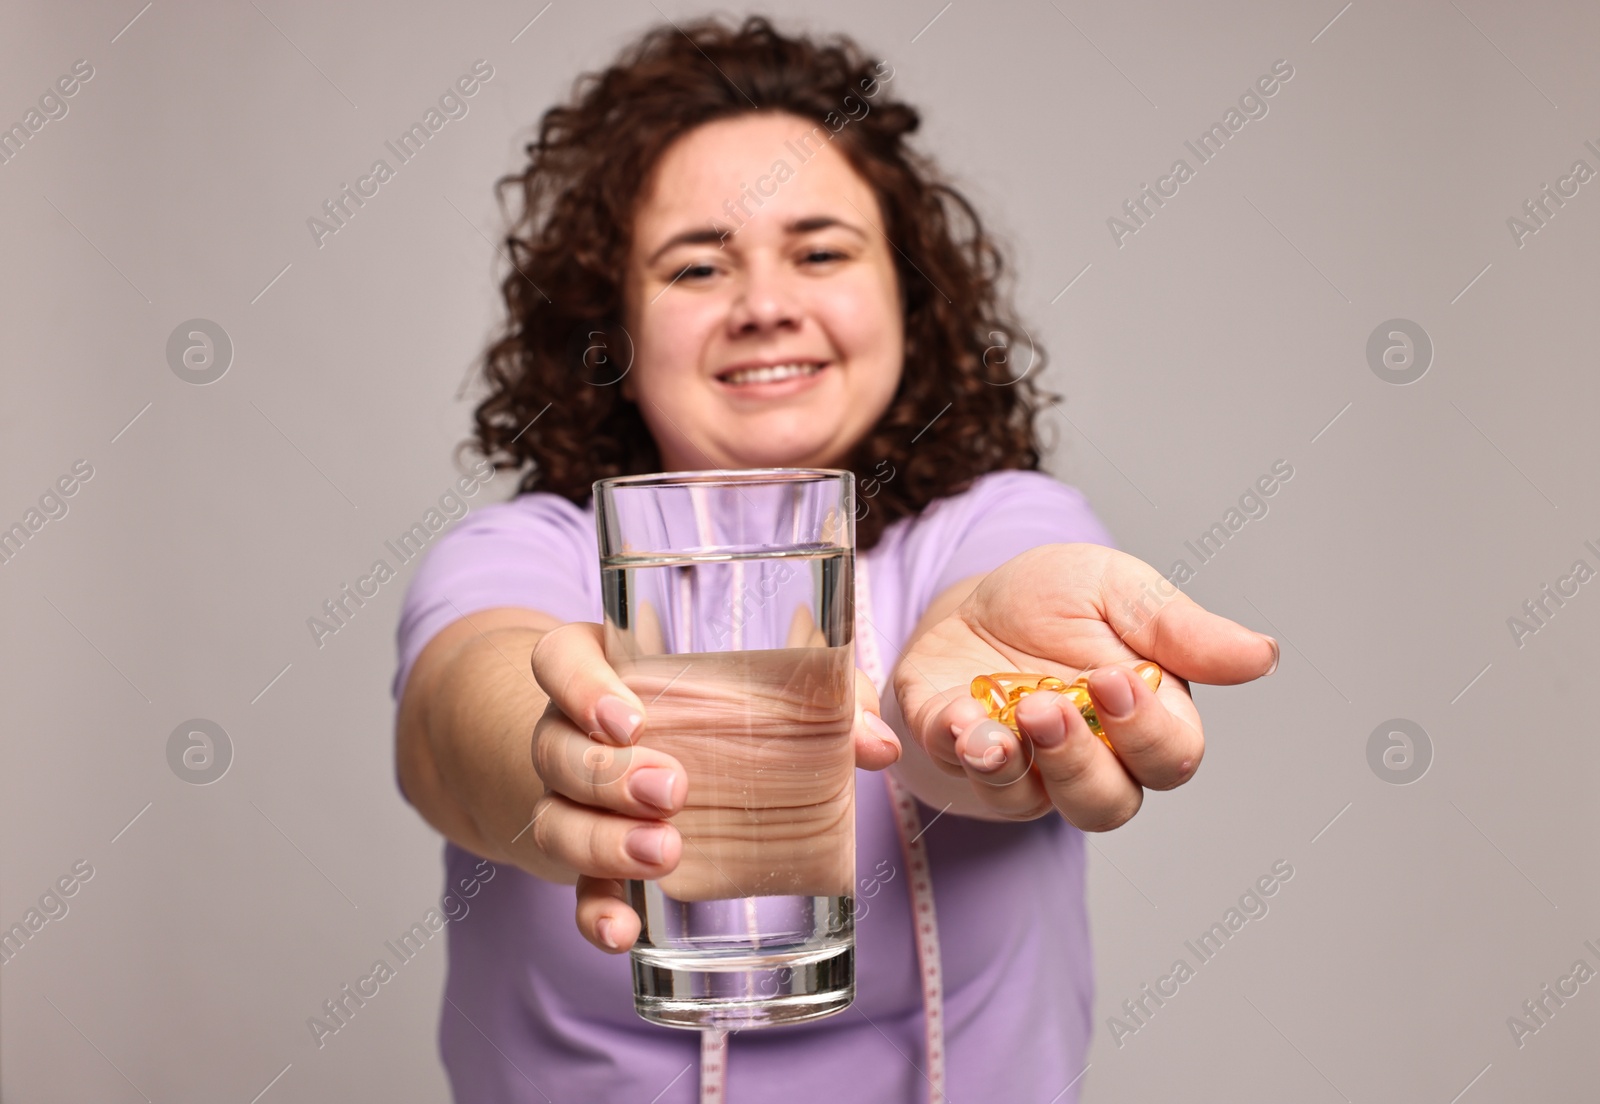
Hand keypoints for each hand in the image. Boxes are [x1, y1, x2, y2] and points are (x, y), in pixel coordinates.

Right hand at [527, 623, 900, 953]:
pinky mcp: (588, 860)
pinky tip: (625, 932)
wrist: (646, 757)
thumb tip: (877, 744)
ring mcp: (571, 800)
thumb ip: (824, 701)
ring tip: (665, 853)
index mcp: (603, 671)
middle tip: (673, 789)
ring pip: (556, 818)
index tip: (627, 717)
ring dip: (604, 841)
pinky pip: (577, 889)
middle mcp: (571, 733)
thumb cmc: (711, 707)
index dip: (578, 686)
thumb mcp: (759, 688)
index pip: (559, 661)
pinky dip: (595, 913)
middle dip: (608, 774)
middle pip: (557, 748)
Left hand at [893, 543, 1277, 829]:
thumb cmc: (1058, 599)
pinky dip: (958, 750)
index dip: (1147, 732)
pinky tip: (955, 717)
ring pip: (1033, 807)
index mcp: (1146, 718)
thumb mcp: (1118, 590)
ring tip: (997, 724)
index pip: (1171, 757)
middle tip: (1049, 707)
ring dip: (1015, 769)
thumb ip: (1180, 629)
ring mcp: (1024, 770)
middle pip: (1107, 802)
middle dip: (1078, 761)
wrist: (974, 595)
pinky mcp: (959, 759)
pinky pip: (963, 779)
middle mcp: (1092, 760)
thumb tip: (1262, 655)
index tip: (1114, 679)